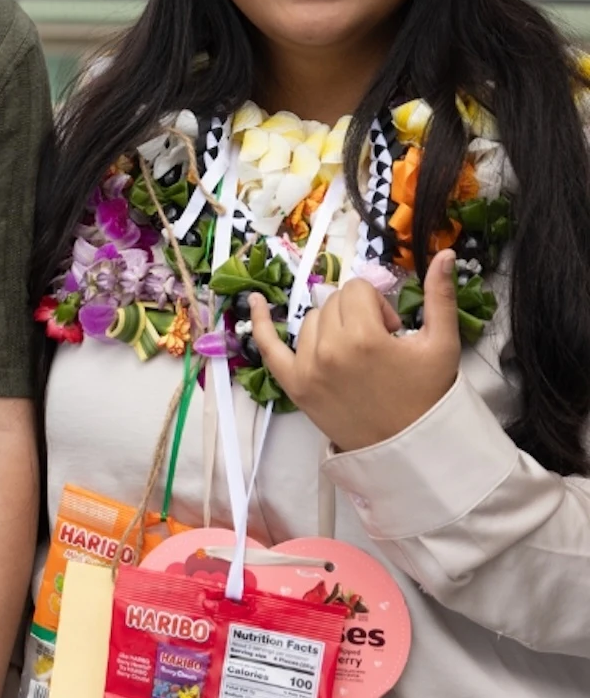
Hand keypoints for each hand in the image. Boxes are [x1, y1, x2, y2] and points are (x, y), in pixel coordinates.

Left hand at [246, 249, 459, 451]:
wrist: (409, 446)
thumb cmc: (427, 394)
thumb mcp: (442, 343)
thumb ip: (441, 295)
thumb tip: (443, 251)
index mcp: (363, 337)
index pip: (357, 291)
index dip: (378, 305)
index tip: (392, 330)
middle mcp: (328, 349)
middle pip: (334, 303)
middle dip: (357, 314)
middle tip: (379, 344)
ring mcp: (305, 368)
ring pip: (311, 321)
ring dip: (332, 327)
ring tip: (357, 354)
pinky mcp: (293, 385)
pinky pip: (268, 346)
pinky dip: (260, 322)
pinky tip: (254, 301)